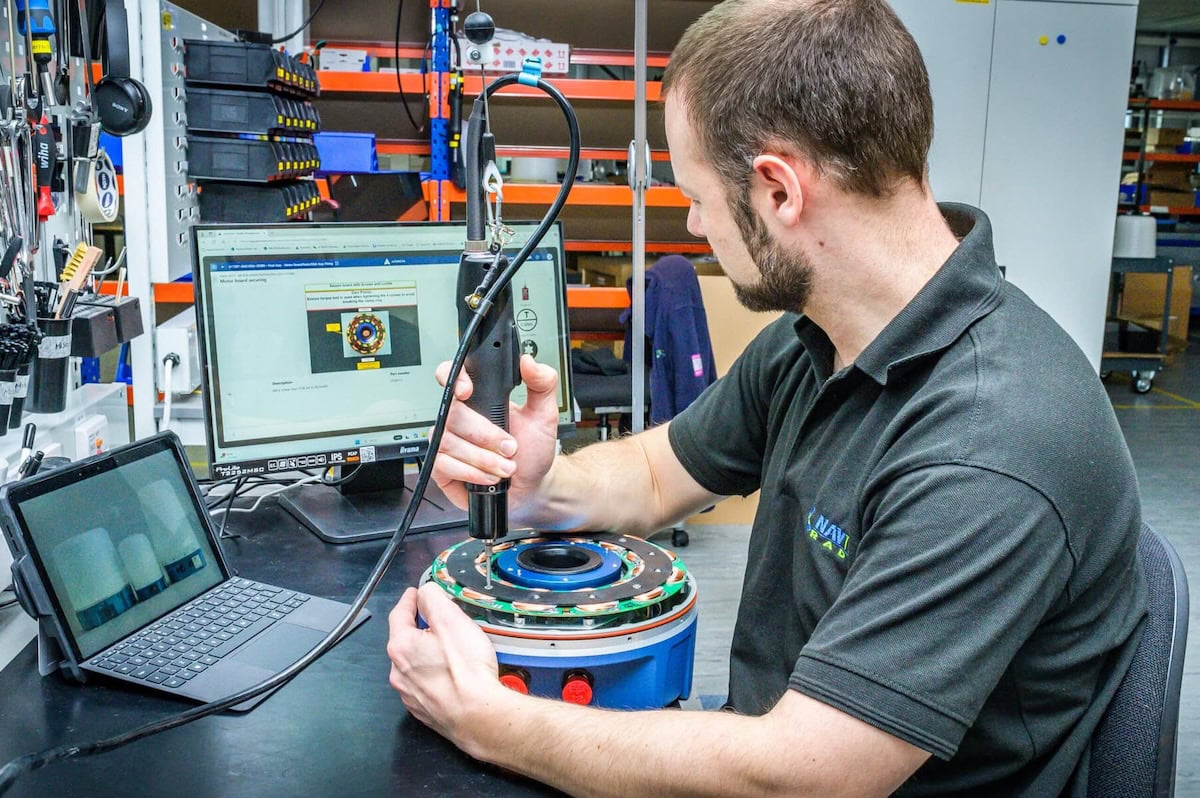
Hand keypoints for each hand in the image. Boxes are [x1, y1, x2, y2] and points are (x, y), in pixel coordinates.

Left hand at [386, 582, 509, 750]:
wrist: (479, 716)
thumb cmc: (466, 668)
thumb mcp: (451, 620)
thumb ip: (433, 599)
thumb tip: (425, 593)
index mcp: (401, 646)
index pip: (399, 614)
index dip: (409, 600)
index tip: (415, 593)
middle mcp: (398, 672)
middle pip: (405, 640)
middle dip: (419, 628)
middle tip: (439, 621)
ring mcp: (409, 695)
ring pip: (414, 664)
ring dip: (426, 653)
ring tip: (449, 649)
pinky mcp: (423, 711)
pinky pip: (424, 684)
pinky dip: (433, 674)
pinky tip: (451, 675)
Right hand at [431, 354, 559, 519]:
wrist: (531, 485)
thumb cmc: (533, 450)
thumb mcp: (545, 415)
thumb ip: (543, 384)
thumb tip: (529, 362)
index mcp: (478, 398)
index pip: (451, 375)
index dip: (454, 380)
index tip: (468, 392)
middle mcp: (458, 417)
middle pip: (453, 415)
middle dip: (486, 435)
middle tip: (510, 447)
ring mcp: (447, 441)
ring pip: (449, 442)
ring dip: (483, 458)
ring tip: (505, 466)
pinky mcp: (441, 466)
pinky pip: (443, 464)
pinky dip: (471, 472)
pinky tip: (488, 477)